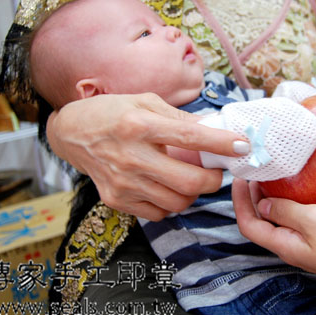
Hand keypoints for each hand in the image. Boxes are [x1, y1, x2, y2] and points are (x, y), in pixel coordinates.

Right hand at [47, 93, 248, 220]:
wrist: (72, 134)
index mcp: (139, 124)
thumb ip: (181, 118)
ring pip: (178, 202)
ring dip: (193, 193)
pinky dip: (171, 203)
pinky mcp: (116, 200)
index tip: (243, 145)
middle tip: (217, 171)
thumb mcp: (146, 102)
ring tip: (189, 177)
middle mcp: (130, 156)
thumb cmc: (113, 112)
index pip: (190, 137)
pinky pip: (159, 213)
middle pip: (189, 182)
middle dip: (214, 180)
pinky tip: (166, 186)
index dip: (221, 143)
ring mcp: (122, 182)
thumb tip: (216, 130)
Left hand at [232, 179, 315, 291]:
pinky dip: (309, 197)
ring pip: (291, 216)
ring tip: (284, 170)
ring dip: (283, 194)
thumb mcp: (314, 221)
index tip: (239, 177)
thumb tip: (262, 205)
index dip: (239, 202)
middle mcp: (300, 246)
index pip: (250, 225)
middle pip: (268, 220)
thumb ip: (286, 211)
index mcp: (288, 245)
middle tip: (259, 168)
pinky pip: (314, 214)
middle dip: (258, 195)